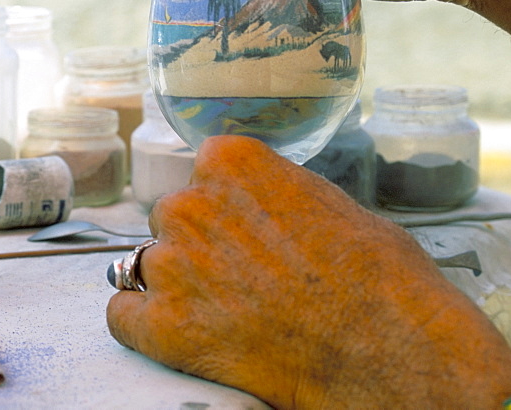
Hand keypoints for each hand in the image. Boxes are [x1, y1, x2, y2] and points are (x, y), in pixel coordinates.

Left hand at [106, 135, 510, 407]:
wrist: (387, 348)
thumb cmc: (379, 276)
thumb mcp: (335, 205)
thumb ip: (281, 194)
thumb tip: (270, 206)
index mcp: (233, 163)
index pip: (206, 169)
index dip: (226, 201)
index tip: (241, 224)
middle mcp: (192, 205)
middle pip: (175, 215)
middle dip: (200, 241)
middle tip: (239, 274)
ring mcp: (173, 266)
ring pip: (148, 263)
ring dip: (174, 281)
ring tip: (217, 307)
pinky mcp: (163, 327)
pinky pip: (124, 315)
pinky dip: (146, 325)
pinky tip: (179, 332)